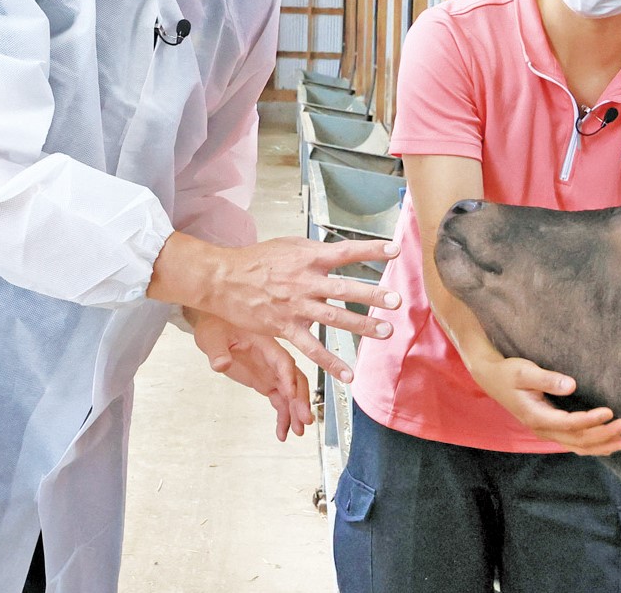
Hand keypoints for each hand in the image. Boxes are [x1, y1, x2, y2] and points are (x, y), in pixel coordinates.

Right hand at [151, 234, 401, 383]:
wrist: (223, 280)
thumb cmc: (256, 260)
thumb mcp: (288, 246)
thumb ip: (314, 252)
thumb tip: (337, 252)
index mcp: (307, 258)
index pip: (345, 251)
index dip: (370, 250)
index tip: (394, 250)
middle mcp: (305, 281)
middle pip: (344, 288)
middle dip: (372, 294)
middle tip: (396, 300)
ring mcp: (296, 306)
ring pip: (333, 318)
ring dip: (360, 325)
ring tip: (385, 331)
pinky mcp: (285, 328)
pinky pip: (311, 348)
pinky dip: (331, 362)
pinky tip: (349, 374)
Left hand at [188, 308, 311, 440]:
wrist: (216, 325)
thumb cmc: (217, 326)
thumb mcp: (213, 338)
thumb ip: (218, 352)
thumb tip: (221, 364)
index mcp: (265, 344)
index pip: (283, 361)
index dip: (288, 378)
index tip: (291, 395)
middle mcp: (273, 359)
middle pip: (295, 379)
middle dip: (301, 400)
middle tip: (304, 420)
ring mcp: (271, 372)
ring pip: (291, 393)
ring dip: (296, 411)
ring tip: (298, 431)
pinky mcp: (265, 382)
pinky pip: (280, 400)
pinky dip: (284, 416)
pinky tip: (283, 432)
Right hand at [470, 356, 620, 455]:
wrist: (491, 378)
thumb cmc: (508, 372)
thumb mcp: (525, 371)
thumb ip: (548, 379)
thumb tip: (572, 385)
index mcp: (537, 417)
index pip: (570, 424)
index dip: (591, 420)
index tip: (610, 412)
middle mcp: (542, 429)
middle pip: (577, 440)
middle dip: (604, 435)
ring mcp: (545, 432)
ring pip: (577, 446)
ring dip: (601, 444)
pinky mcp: (549, 429)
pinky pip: (573, 443)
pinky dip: (591, 445)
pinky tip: (606, 444)